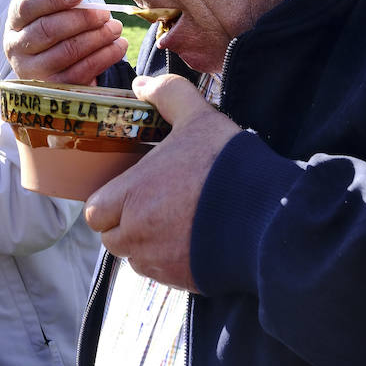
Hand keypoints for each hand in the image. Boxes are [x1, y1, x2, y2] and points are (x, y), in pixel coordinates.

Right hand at [4, 0, 127, 84]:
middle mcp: (16, 49)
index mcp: (14, 24)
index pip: (27, 7)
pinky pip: (82, 71)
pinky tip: (118, 46)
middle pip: (48, 29)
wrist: (55, 72)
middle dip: (81, 19)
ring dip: (98, 37)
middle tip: (105, 14)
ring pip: (67, 51)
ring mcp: (34, 72)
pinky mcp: (55, 89)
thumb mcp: (49, 13)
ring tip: (116, 28)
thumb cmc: (55, 33)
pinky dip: (104, 57)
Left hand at [83, 74, 240, 291]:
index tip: (130, 192)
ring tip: (175, 223)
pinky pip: (164, 274)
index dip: (108, 203)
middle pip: (112, 239)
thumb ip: (168, 95)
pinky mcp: (184, 280)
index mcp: (131, 197)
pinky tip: (195, 239)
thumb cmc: (226, 165)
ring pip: (137, 258)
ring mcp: (160, 262)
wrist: (269, 214)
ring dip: (147, 244)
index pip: (95, 212)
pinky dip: (171, 260)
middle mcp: (137, 234)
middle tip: (152, 206)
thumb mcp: (198, 117)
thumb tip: (142, 84)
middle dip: (126, 225)